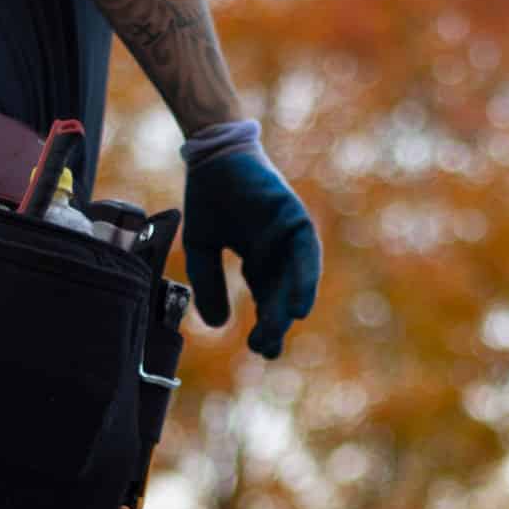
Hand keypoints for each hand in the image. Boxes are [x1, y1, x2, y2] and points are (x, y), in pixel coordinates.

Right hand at [181, 126, 320, 358]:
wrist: (211, 158)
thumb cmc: (208, 199)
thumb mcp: (202, 250)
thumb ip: (209, 285)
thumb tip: (218, 325)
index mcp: (259, 260)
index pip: (267, 300)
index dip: (266, 326)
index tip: (261, 350)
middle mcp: (279, 251)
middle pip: (282, 294)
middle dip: (276, 322)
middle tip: (266, 348)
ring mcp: (289, 235)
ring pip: (296, 277)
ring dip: (292, 303)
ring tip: (286, 329)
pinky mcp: (295, 218)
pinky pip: (306, 253)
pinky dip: (304, 279)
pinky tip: (300, 304)